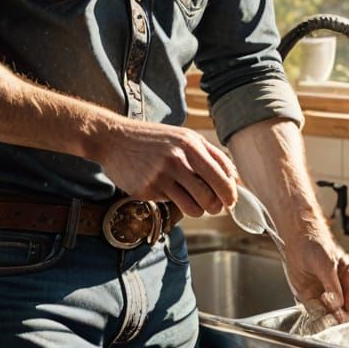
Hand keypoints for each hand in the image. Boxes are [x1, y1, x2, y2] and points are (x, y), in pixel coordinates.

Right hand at [93, 121, 238, 216]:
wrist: (114, 138)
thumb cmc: (153, 140)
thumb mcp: (183, 137)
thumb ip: (209, 154)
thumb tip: (234, 177)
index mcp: (191, 144)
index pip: (222, 175)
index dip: (230, 193)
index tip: (231, 201)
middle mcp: (178, 158)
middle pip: (212, 195)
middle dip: (217, 207)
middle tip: (214, 207)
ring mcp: (162, 175)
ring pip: (195, 207)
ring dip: (199, 210)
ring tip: (193, 202)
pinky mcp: (148, 189)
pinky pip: (173, 205)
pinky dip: (177, 204)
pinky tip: (168, 192)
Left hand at [282, 223, 348, 322]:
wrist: (297, 240)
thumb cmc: (317, 245)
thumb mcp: (328, 264)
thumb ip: (332, 285)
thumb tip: (338, 304)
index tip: (346, 317)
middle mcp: (341, 290)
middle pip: (344, 311)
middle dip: (340, 319)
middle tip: (335, 321)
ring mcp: (327, 296)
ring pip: (331, 315)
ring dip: (328, 321)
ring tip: (325, 323)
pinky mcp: (312, 299)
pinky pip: (316, 313)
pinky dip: (316, 319)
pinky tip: (316, 322)